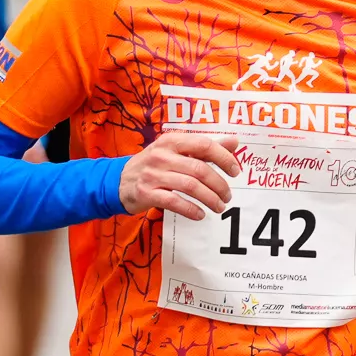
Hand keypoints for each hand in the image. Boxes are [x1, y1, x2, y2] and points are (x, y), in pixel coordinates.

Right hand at [120, 131, 238, 220]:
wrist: (119, 181)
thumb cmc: (153, 165)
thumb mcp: (176, 150)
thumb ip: (204, 147)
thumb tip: (234, 141)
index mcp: (171, 141)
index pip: (204, 145)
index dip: (224, 158)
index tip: (235, 171)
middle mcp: (162, 155)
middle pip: (199, 169)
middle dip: (219, 185)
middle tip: (227, 196)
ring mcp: (153, 174)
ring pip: (190, 186)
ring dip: (209, 199)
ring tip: (219, 207)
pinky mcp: (147, 193)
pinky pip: (174, 202)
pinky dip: (191, 209)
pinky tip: (200, 214)